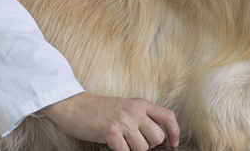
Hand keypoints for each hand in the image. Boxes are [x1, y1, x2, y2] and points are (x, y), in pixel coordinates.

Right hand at [41, 93, 179, 150]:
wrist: (74, 105)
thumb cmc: (100, 109)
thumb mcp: (125, 106)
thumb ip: (142, 117)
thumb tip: (159, 138)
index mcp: (141, 103)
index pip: (168, 117)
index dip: (175, 132)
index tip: (174, 142)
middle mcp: (135, 111)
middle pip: (157, 138)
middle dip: (148, 146)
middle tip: (134, 143)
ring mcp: (123, 122)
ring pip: (142, 148)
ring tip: (121, 143)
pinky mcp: (111, 132)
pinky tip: (113, 146)